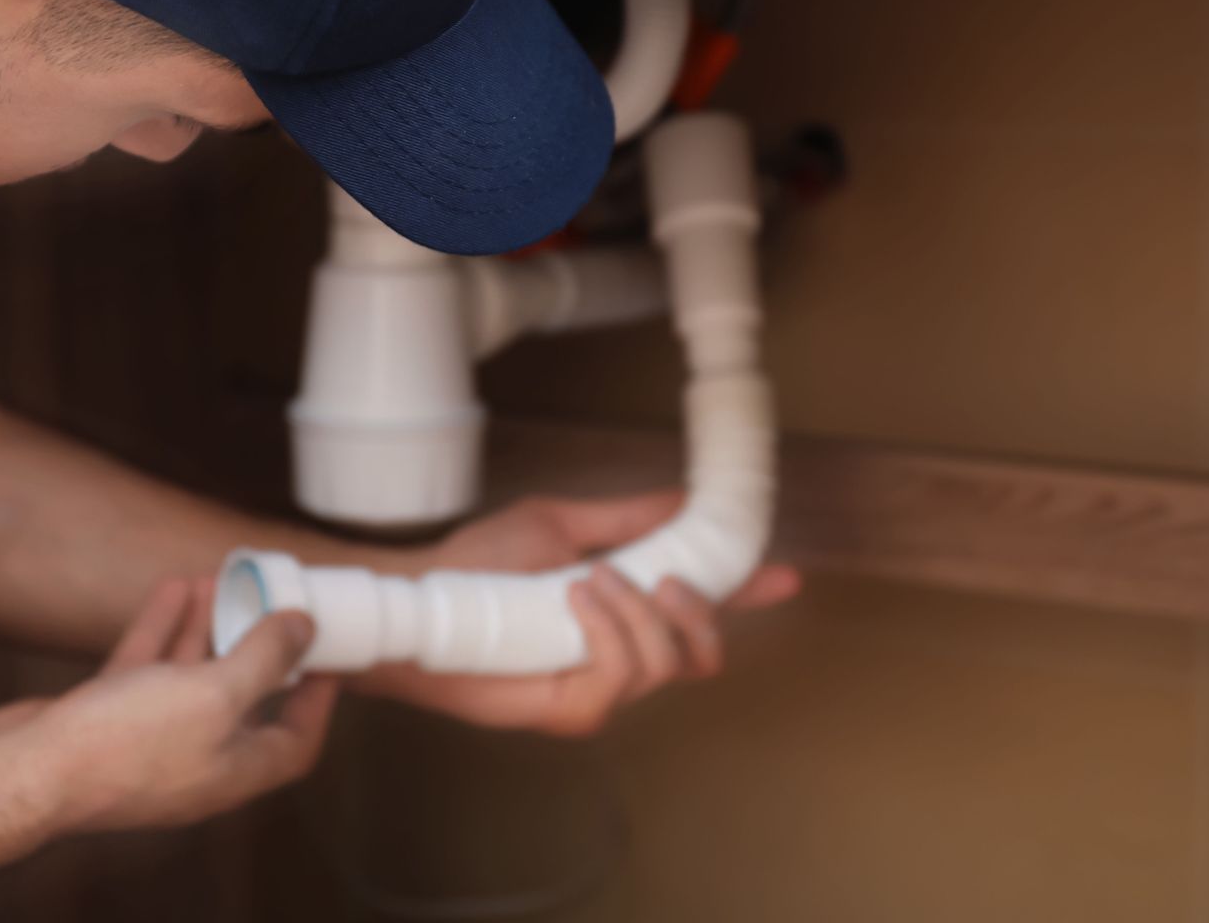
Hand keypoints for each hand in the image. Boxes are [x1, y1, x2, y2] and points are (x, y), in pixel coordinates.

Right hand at [0, 579, 338, 835]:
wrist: (24, 773)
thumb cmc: (123, 745)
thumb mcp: (214, 695)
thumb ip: (264, 659)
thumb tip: (306, 629)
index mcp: (233, 770)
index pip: (295, 742)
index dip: (318, 700)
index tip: (329, 656)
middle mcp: (195, 760)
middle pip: (242, 702)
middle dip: (256, 648)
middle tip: (273, 603)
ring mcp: (148, 740)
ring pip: (190, 677)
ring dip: (208, 627)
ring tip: (222, 579)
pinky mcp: (106, 720)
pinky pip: (145, 668)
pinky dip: (163, 628)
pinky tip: (172, 588)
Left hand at [354, 492, 799, 736]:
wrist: (424, 597)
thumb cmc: (481, 565)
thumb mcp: (563, 525)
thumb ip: (627, 519)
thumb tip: (684, 498)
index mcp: (627, 611)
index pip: (703, 611)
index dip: (747, 594)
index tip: (783, 573)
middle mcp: (622, 655)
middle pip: (703, 653)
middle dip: (701, 610)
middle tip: (669, 576)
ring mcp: (600, 689)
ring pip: (666, 663)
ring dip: (638, 613)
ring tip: (589, 579)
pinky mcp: (571, 711)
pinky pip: (619, 679)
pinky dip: (608, 633)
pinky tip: (576, 603)